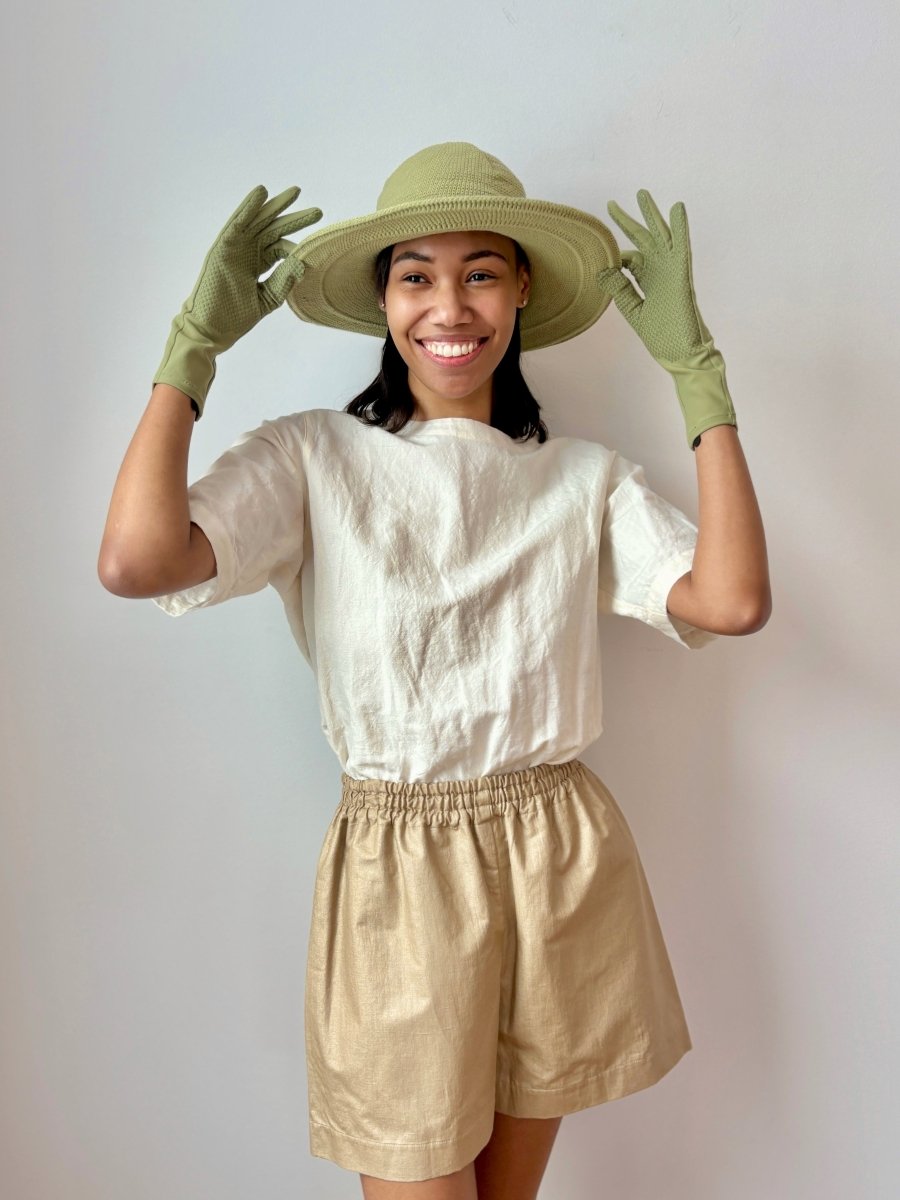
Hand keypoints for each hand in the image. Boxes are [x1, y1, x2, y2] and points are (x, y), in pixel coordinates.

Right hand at [153, 185, 322, 419]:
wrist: (212, 330)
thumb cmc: (235, 318)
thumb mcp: (266, 299)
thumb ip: (283, 281)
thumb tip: (303, 264)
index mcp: (257, 264)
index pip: (280, 247)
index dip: (297, 245)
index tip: (315, 249)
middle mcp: (246, 253)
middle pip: (273, 230)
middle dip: (294, 219)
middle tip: (318, 212)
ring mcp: (234, 249)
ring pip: (258, 221)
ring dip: (275, 206)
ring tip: (296, 192)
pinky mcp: (222, 248)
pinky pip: (236, 223)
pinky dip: (248, 207)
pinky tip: (262, 192)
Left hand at [596, 189, 736, 449]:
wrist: (685, 357)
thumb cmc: (665, 339)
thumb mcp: (636, 313)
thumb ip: (622, 292)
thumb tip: (603, 271)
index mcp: (648, 284)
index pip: (631, 260)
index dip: (617, 254)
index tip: (605, 254)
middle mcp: (660, 274)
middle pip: (643, 242)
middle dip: (629, 222)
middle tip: (612, 203)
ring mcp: (672, 273)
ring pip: (661, 238)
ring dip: (651, 216)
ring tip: (641, 194)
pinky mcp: (683, 277)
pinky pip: (682, 248)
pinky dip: (680, 228)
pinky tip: (677, 209)